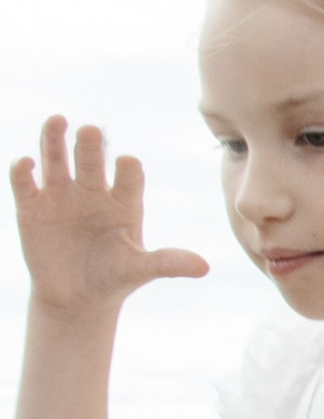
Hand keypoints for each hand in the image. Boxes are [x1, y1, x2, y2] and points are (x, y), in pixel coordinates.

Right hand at [11, 115, 208, 316]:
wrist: (76, 297)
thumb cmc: (114, 278)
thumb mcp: (139, 271)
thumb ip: (168, 263)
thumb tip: (205, 268)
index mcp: (123, 200)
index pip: (129, 176)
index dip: (128, 169)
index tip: (127, 164)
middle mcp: (92, 190)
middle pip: (91, 159)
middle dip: (90, 145)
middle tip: (90, 131)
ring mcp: (61, 195)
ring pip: (56, 159)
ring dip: (54, 140)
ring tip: (57, 120)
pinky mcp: (32, 206)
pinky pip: (25, 183)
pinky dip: (23, 171)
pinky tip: (26, 163)